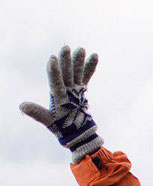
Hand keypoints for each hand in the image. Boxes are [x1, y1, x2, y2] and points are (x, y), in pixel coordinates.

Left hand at [20, 45, 102, 162]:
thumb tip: (21, 106)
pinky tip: (94, 55)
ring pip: (76, 73)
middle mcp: (65, 90)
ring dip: (78, 61)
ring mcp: (73, 89)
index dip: (53, 71)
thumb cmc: (62, 129)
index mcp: (57, 97)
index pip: (55, 81)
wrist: (75, 134)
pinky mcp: (81, 91)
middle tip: (65, 47)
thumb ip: (37, 113)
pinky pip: (86, 77)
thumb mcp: (49, 121)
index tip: (52, 59)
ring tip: (80, 49)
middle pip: (65, 73)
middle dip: (66, 61)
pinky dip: (90, 67)